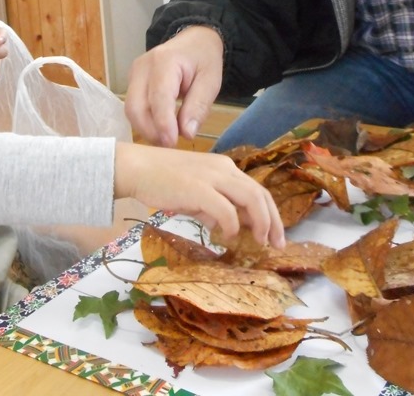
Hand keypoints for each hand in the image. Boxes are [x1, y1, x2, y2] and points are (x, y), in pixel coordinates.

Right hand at [114, 142, 284, 247]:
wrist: (137, 168)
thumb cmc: (162, 180)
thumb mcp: (194, 193)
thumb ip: (212, 207)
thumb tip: (225, 226)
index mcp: (225, 168)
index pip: (258, 190)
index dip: (271, 214)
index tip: (274, 236)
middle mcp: (224, 169)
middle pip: (261, 194)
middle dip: (274, 222)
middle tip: (276, 245)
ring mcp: (213, 177)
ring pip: (251, 199)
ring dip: (261, 223)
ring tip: (259, 242)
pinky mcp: (199, 189)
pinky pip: (226, 210)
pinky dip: (232, 226)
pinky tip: (227, 237)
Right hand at [124, 26, 223, 147]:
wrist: (194, 40)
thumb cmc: (204, 59)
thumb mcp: (210, 81)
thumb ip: (198, 106)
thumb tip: (186, 133)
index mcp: (164, 61)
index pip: (158, 97)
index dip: (163, 123)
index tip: (172, 143)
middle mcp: (142, 66)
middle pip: (136, 106)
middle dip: (150, 131)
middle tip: (169, 146)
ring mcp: (134, 74)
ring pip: (131, 110)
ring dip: (146, 129)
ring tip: (166, 140)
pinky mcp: (132, 82)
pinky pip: (133, 107)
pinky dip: (144, 123)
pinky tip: (159, 131)